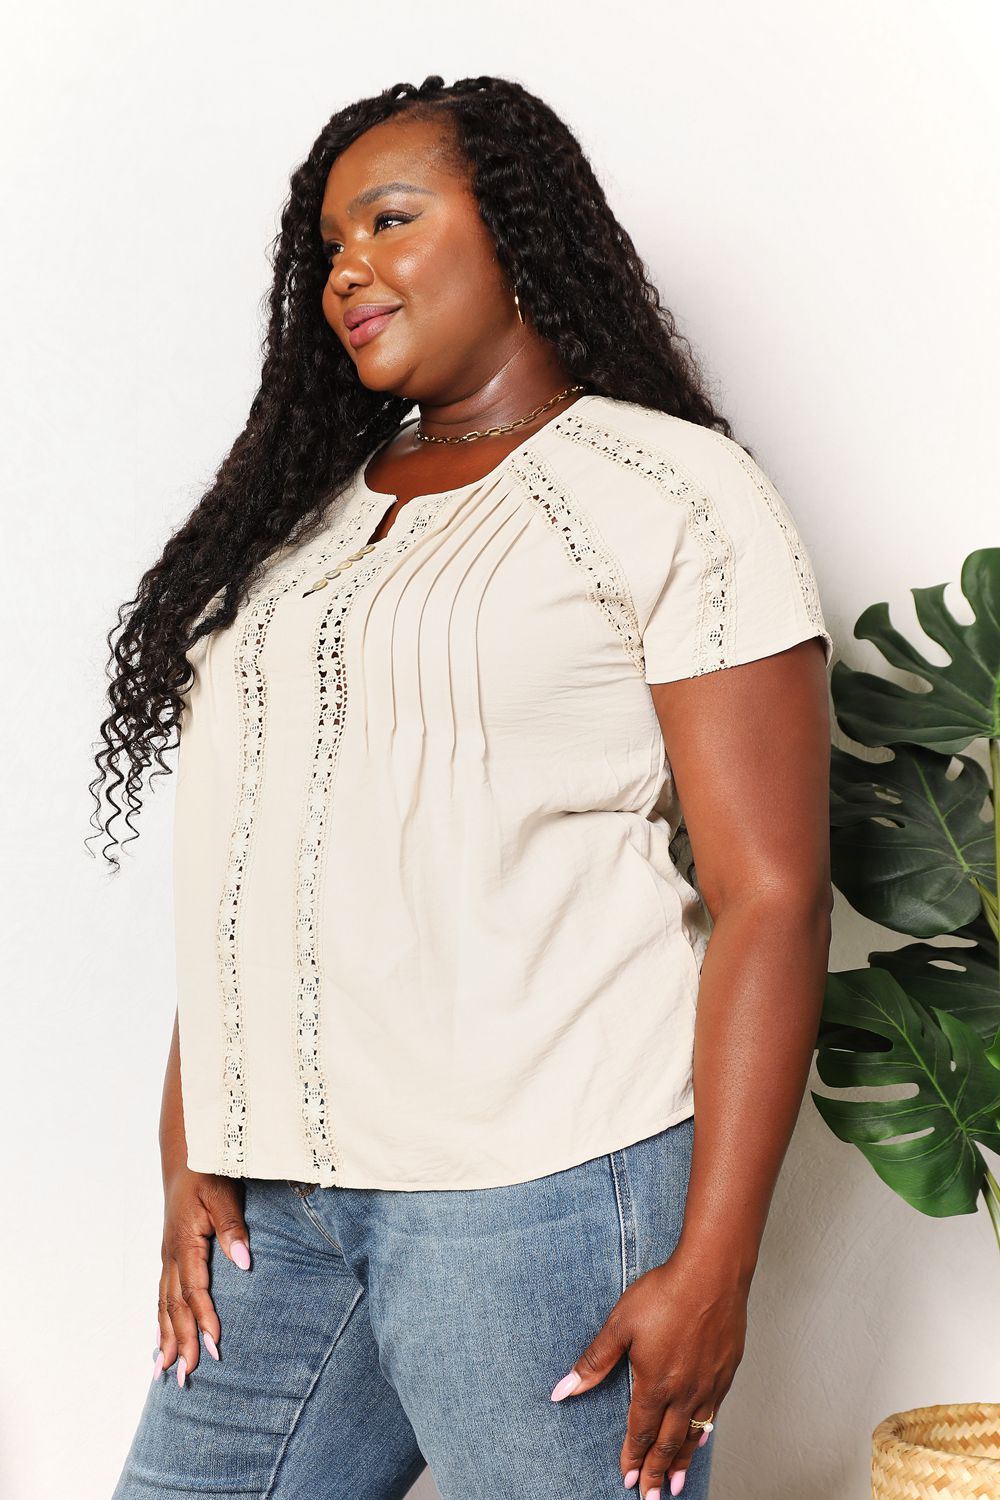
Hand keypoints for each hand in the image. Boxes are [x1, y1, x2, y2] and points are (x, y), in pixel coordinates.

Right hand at [152, 1163, 251, 1386]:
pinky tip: (159, 1341)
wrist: (186, 1153)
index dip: (204, 1321)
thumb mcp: (224, 1194)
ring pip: (164, 1305)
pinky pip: (162, 1295)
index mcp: (185, 1243)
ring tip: (163, 1372)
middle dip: (181, 1342)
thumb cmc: (208, 1170)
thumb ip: (233, 1227)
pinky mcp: (170, 1255)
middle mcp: (172, 1255)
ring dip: (166, 1338)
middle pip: (175, 1307)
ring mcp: (168, 1256)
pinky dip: (160, 1321)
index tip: (214, 1348)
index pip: (195, 1291)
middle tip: (185, 1377)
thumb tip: (244, 1262)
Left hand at [549, 1247, 746, 1497]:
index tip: (627, 1480)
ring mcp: (708, 1384)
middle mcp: (684, 1392)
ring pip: (693, 1434)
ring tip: (675, 1484)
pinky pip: (713, 1413)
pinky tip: (701, 1437)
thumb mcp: (620, 1325)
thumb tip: (562, 1390)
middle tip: (651, 1498)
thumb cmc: (665, 1293)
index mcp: (655, 1384)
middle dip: (656, 1473)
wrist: (712, 1273)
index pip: (640, 1432)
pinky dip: (704, 1432)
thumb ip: (593, 1362)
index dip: (633, 1458)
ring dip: (681, 1461)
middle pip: (667, 1443)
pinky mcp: (726, 1371)